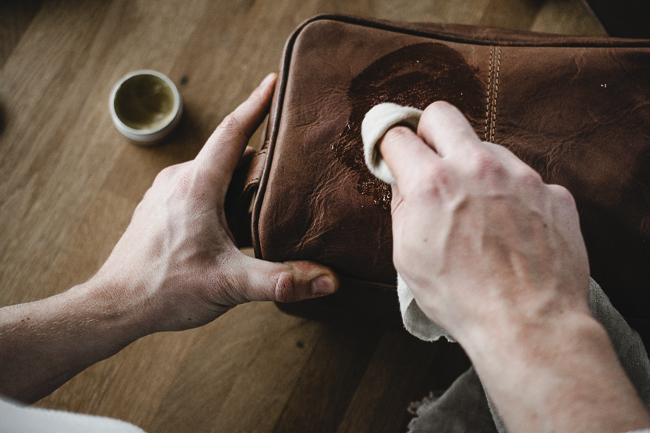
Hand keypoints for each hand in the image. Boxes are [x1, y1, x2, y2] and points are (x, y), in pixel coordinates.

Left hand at [0, 74, 338, 402]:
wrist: (115, 305)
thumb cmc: (165, 289)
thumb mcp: (230, 284)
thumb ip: (281, 280)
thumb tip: (328, 280)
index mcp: (197, 185)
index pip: (233, 131)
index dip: (257, 103)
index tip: (275, 80)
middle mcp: (178, 179)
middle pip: (228, 153)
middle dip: (259, 155)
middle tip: (289, 160)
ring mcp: (165, 192)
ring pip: (212, 172)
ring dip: (238, 179)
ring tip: (265, 195)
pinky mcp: (160, 207)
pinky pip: (196, 187)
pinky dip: (219, 194)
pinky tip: (232, 221)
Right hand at [380, 101, 649, 432]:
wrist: (528, 325)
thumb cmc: (461, 299)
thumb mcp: (407, 257)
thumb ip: (404, 206)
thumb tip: (404, 181)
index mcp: (432, 183)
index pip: (397, 135)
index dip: (389, 147)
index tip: (392, 156)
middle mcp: (478, 167)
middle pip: (442, 114)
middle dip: (428, 133)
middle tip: (430, 163)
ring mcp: (521, 176)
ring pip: (486, 147)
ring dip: (475, 168)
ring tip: (478, 213)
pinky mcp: (552, 192)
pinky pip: (523, 178)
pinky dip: (512, 195)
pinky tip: (510, 228)